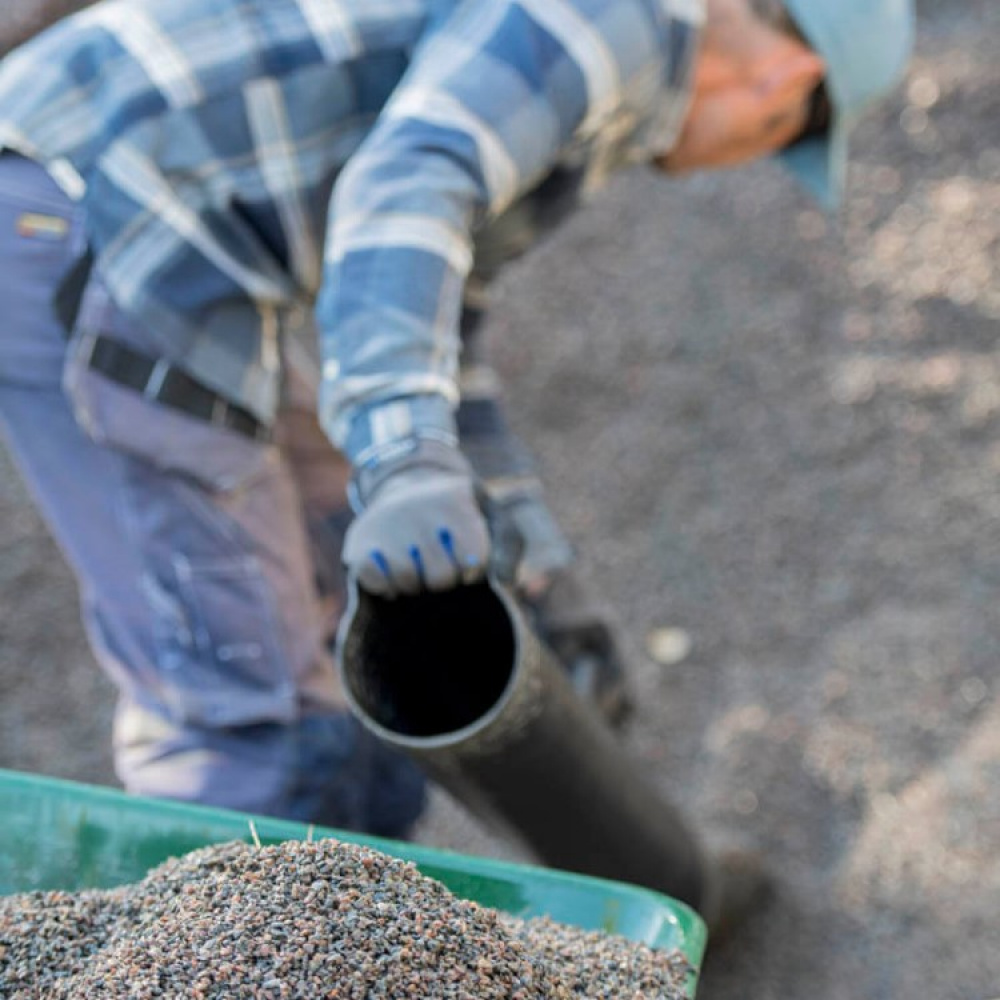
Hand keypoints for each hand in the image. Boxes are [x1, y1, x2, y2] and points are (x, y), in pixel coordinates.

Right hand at [343, 438, 489, 596]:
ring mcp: (385, 525)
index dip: (473, 571)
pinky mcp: (359, 543)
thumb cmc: (460, 513)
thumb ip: (508, 548)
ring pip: (408, 582)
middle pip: (441, 577)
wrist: (407, 485)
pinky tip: (396, 574)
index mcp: (455, 500)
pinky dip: (389, 588)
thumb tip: (502, 583)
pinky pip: (377, 584)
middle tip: (443, 566)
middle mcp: (417, 508)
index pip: (473, 562)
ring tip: (420, 568)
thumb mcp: (493, 518)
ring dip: (418, 586)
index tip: (469, 562)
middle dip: (446, 580)